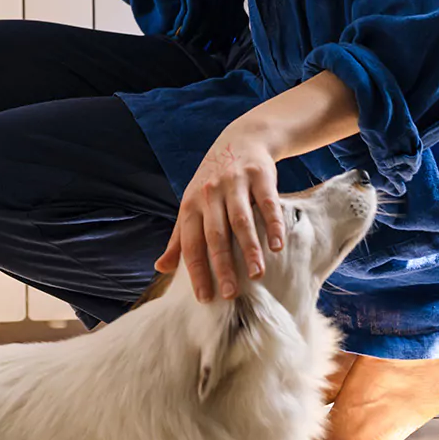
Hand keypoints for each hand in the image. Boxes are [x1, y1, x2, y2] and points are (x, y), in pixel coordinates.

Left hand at [155, 120, 287, 301]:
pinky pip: (267, 204)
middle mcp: (210, 194)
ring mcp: (235, 184)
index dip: (196, 272)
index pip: (190, 244)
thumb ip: (178, 238)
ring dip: (249, 249)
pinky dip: (273, 225)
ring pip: (241, 221)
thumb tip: (160, 268)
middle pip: (215, 236)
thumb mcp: (191, 205)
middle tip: (230, 295)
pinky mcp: (259, 176)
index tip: (204, 298)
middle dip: (222, 266)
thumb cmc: (212, 183)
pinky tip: (278, 246)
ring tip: (257, 275)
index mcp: (191, 205)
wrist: (240, 140)